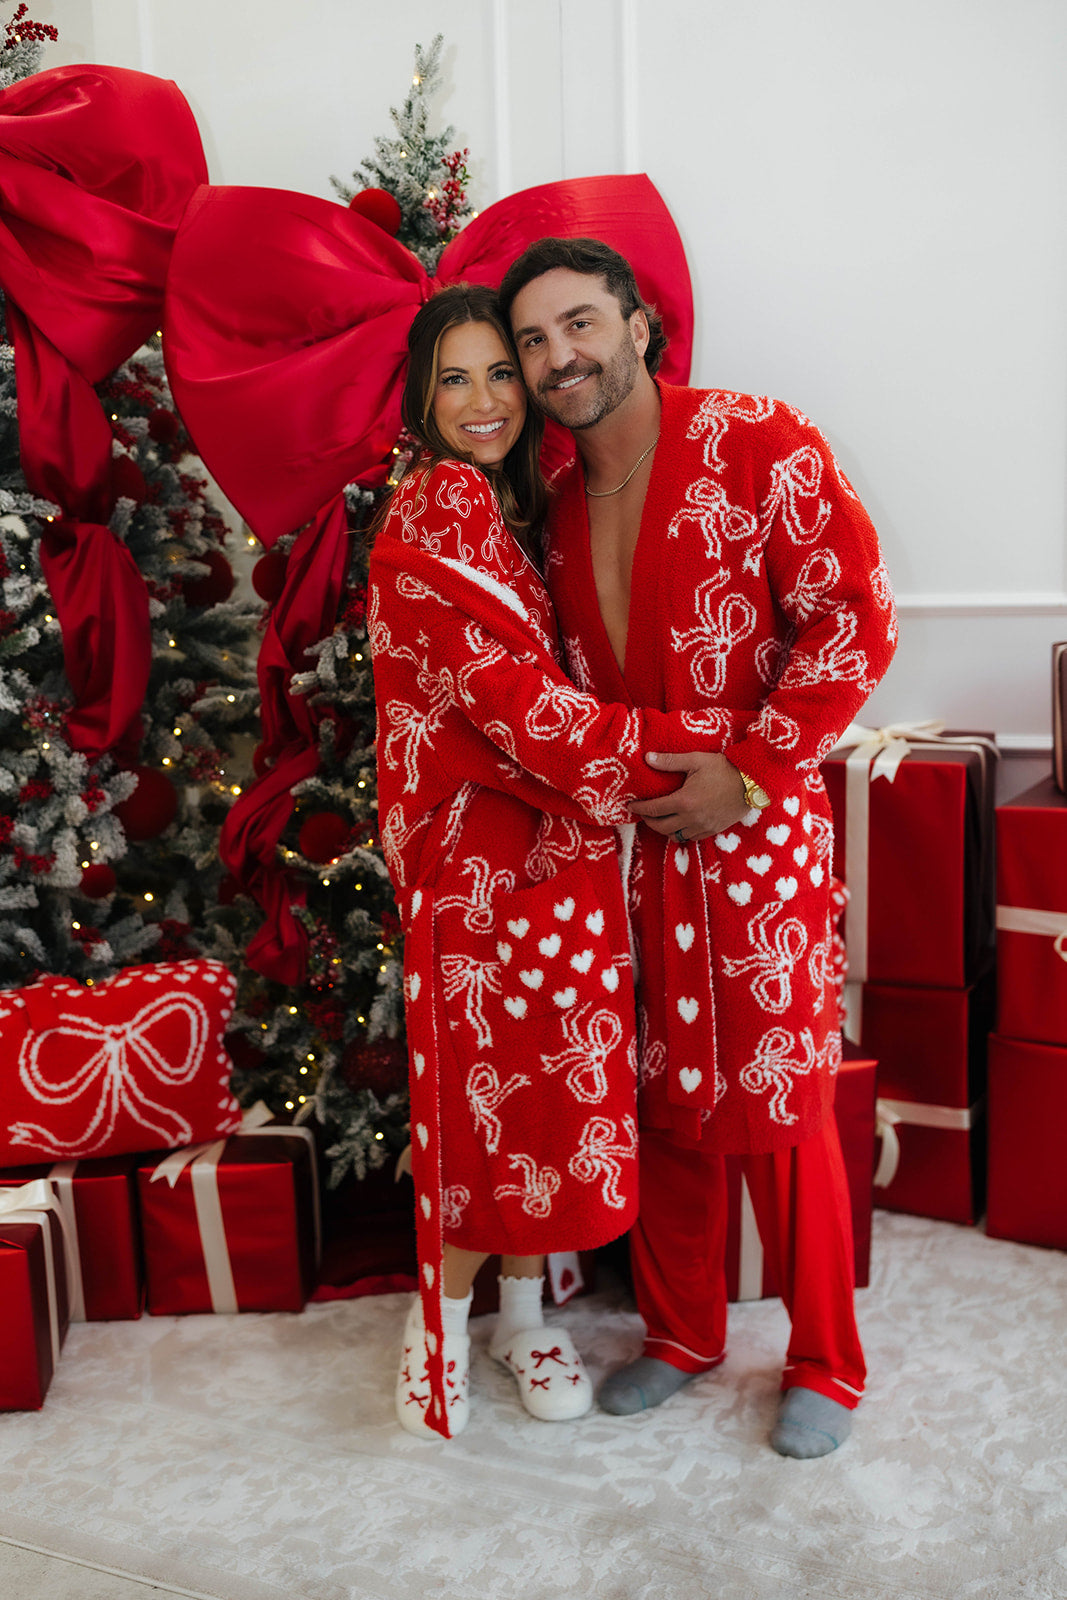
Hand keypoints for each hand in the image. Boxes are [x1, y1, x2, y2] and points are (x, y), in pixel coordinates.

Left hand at [628, 751, 748, 840]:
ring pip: (675, 836)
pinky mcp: (713, 830)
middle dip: (648, 821)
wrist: (752, 782)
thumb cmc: (724, 768)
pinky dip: (680, 833)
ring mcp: (703, 826)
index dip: (639, 808)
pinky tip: (679, 824)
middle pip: (661, 827)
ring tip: (660, 819)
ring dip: (664, 829)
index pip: (654, 809)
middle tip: (643, 813)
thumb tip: (647, 758)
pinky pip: (690, 838)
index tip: (631, 805)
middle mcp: (691, 818)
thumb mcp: (695, 760)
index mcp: (684, 801)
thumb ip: (669, 761)